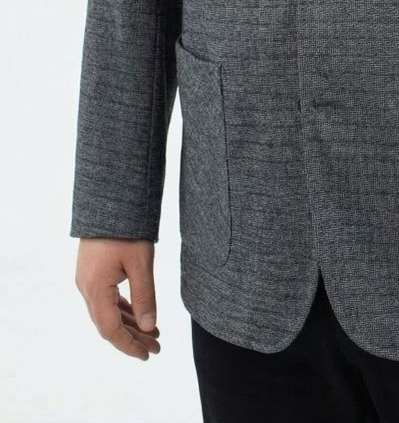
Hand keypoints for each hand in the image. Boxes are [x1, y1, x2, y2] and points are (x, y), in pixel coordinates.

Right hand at [74, 238, 161, 360]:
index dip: (129, 345)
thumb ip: (145, 296)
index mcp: (95, 289)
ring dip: (129, 324)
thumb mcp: (141, 262)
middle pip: (108, 324)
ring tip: (153, 333)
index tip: (148, 355)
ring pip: (107, 312)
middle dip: (132, 338)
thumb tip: (149, 328)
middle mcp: (86, 288)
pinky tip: (139, 315)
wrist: (108, 199)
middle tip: (157, 347)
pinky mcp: (93, 272)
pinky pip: (107, 299)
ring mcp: (87, 280)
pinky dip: (123, 309)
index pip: (110, 329)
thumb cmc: (126, 229)